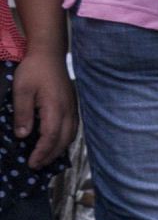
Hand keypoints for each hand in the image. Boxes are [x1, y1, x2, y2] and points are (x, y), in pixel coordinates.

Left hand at [11, 48, 77, 169]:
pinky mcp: (72, 104)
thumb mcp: (21, 90)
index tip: (31, 163)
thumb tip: (22, 136)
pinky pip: (73, 127)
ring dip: (60, 149)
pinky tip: (57, 142)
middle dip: (51, 155)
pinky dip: (65, 139)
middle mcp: (67, 109)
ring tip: (46, 158)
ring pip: (71, 134)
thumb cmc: (33, 70)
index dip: (42, 152)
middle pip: (64, 138)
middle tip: (37, 165)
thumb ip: (23, 114)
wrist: (49, 54)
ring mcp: (72, 106)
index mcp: (55, 107)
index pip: (51, 136)